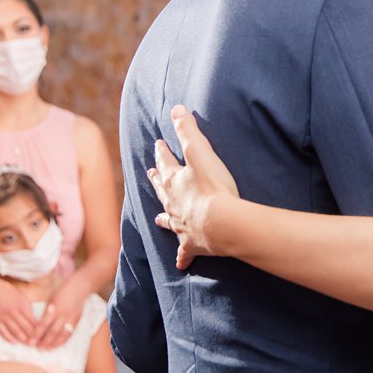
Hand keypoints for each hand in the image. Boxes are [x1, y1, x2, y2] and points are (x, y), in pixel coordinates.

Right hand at [0, 271, 38, 344]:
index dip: (39, 330)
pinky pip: (3, 332)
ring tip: (29, 345)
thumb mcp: (21, 297)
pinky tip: (15, 342)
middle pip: (26, 328)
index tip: (44, 336)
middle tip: (38, 344)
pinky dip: (10, 338)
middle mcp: (14, 312)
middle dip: (33, 337)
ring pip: (16, 332)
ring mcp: (4, 317)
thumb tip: (36, 319)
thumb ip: (28, 308)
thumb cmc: (7, 291)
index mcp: (23, 305)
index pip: (34, 321)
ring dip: (23, 340)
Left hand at [33, 281, 87, 348]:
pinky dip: (63, 340)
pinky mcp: (77, 320)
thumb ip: (46, 312)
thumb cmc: (62, 291)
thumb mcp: (51, 299)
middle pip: (52, 331)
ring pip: (61, 334)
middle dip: (44, 341)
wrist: (79, 287)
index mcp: (54, 308)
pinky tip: (58, 345)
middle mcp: (63, 314)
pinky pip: (70, 333)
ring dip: (53, 343)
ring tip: (47, 349)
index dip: (36, 334)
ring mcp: (71, 318)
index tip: (30, 341)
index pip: (43, 324)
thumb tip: (39, 324)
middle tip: (37, 348)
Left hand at [149, 105, 238, 270]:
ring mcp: (181, 226)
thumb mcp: (200, 151)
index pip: (164, 162)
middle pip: (162, 191)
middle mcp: (172, 204)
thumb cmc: (212, 186)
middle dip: (157, 181)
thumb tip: (176, 108)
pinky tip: (181, 264)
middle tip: (151, 175)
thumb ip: (188, 129)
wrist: (221, 223)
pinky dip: (182, 257)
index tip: (158, 144)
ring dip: (164, 218)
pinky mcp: (192, 245)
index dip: (162, 152)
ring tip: (158, 219)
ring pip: (168, 221)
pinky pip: (184, 253)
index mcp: (174, 181)